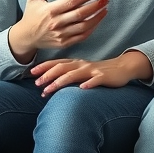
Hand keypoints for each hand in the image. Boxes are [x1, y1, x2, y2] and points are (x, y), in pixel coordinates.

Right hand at [8, 0, 108, 61]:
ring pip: (83, 26)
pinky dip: (92, 29)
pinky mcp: (64, 43)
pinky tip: (98, 20)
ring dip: (97, 17)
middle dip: (96, 6)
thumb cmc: (31, 14)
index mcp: (49, 10)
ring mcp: (61, 34)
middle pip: (80, 14)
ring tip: (105, 9)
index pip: (71, 2)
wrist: (26, 37)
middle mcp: (56, 23)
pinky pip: (82, 36)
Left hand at [31, 51, 150, 95]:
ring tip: (50, 89)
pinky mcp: (103, 77)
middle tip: (37, 83)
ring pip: (74, 74)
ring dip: (60, 81)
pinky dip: (89, 84)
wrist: (122, 68)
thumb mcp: (82, 72)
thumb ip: (69, 74)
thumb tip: (51, 82)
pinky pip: (95, 80)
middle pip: (62, 68)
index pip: (57, 63)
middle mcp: (82, 65)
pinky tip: (82, 89)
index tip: (31, 73)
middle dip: (48, 75)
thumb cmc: (99, 72)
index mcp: (76, 63)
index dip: (44, 67)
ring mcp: (92, 70)